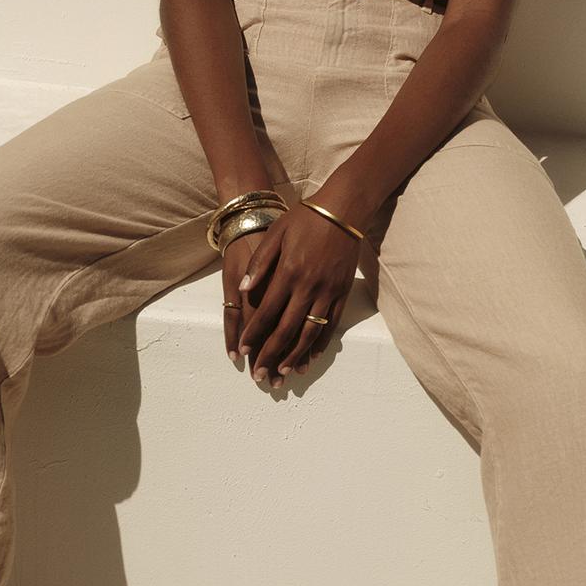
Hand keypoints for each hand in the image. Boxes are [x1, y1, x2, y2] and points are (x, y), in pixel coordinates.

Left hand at [231, 203, 358, 384]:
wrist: (343, 210)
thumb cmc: (305, 218)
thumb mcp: (275, 233)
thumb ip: (259, 263)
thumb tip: (242, 290)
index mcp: (288, 272)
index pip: (267, 311)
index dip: (254, 333)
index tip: (244, 351)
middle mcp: (308, 286)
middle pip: (286, 329)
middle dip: (271, 354)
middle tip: (260, 375)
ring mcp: (328, 291)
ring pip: (310, 332)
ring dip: (295, 355)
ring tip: (283, 372)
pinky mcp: (342, 293)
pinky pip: (331, 324)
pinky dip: (320, 344)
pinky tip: (310, 357)